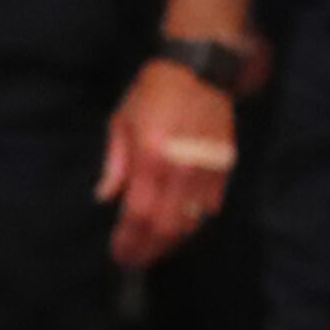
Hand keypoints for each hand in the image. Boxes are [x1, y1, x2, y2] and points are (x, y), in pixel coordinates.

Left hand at [99, 57, 235, 267]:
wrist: (200, 68)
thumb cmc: (153, 92)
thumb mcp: (122, 121)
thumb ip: (114, 164)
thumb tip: (105, 198)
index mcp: (151, 157)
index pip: (139, 214)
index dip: (129, 241)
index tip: (120, 256)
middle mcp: (181, 169)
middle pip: (166, 228)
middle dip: (149, 250)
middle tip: (134, 260)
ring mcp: (206, 171)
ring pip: (191, 224)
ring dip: (171, 243)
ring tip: (153, 248)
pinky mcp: (225, 169)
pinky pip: (209, 209)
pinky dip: (192, 224)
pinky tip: (177, 228)